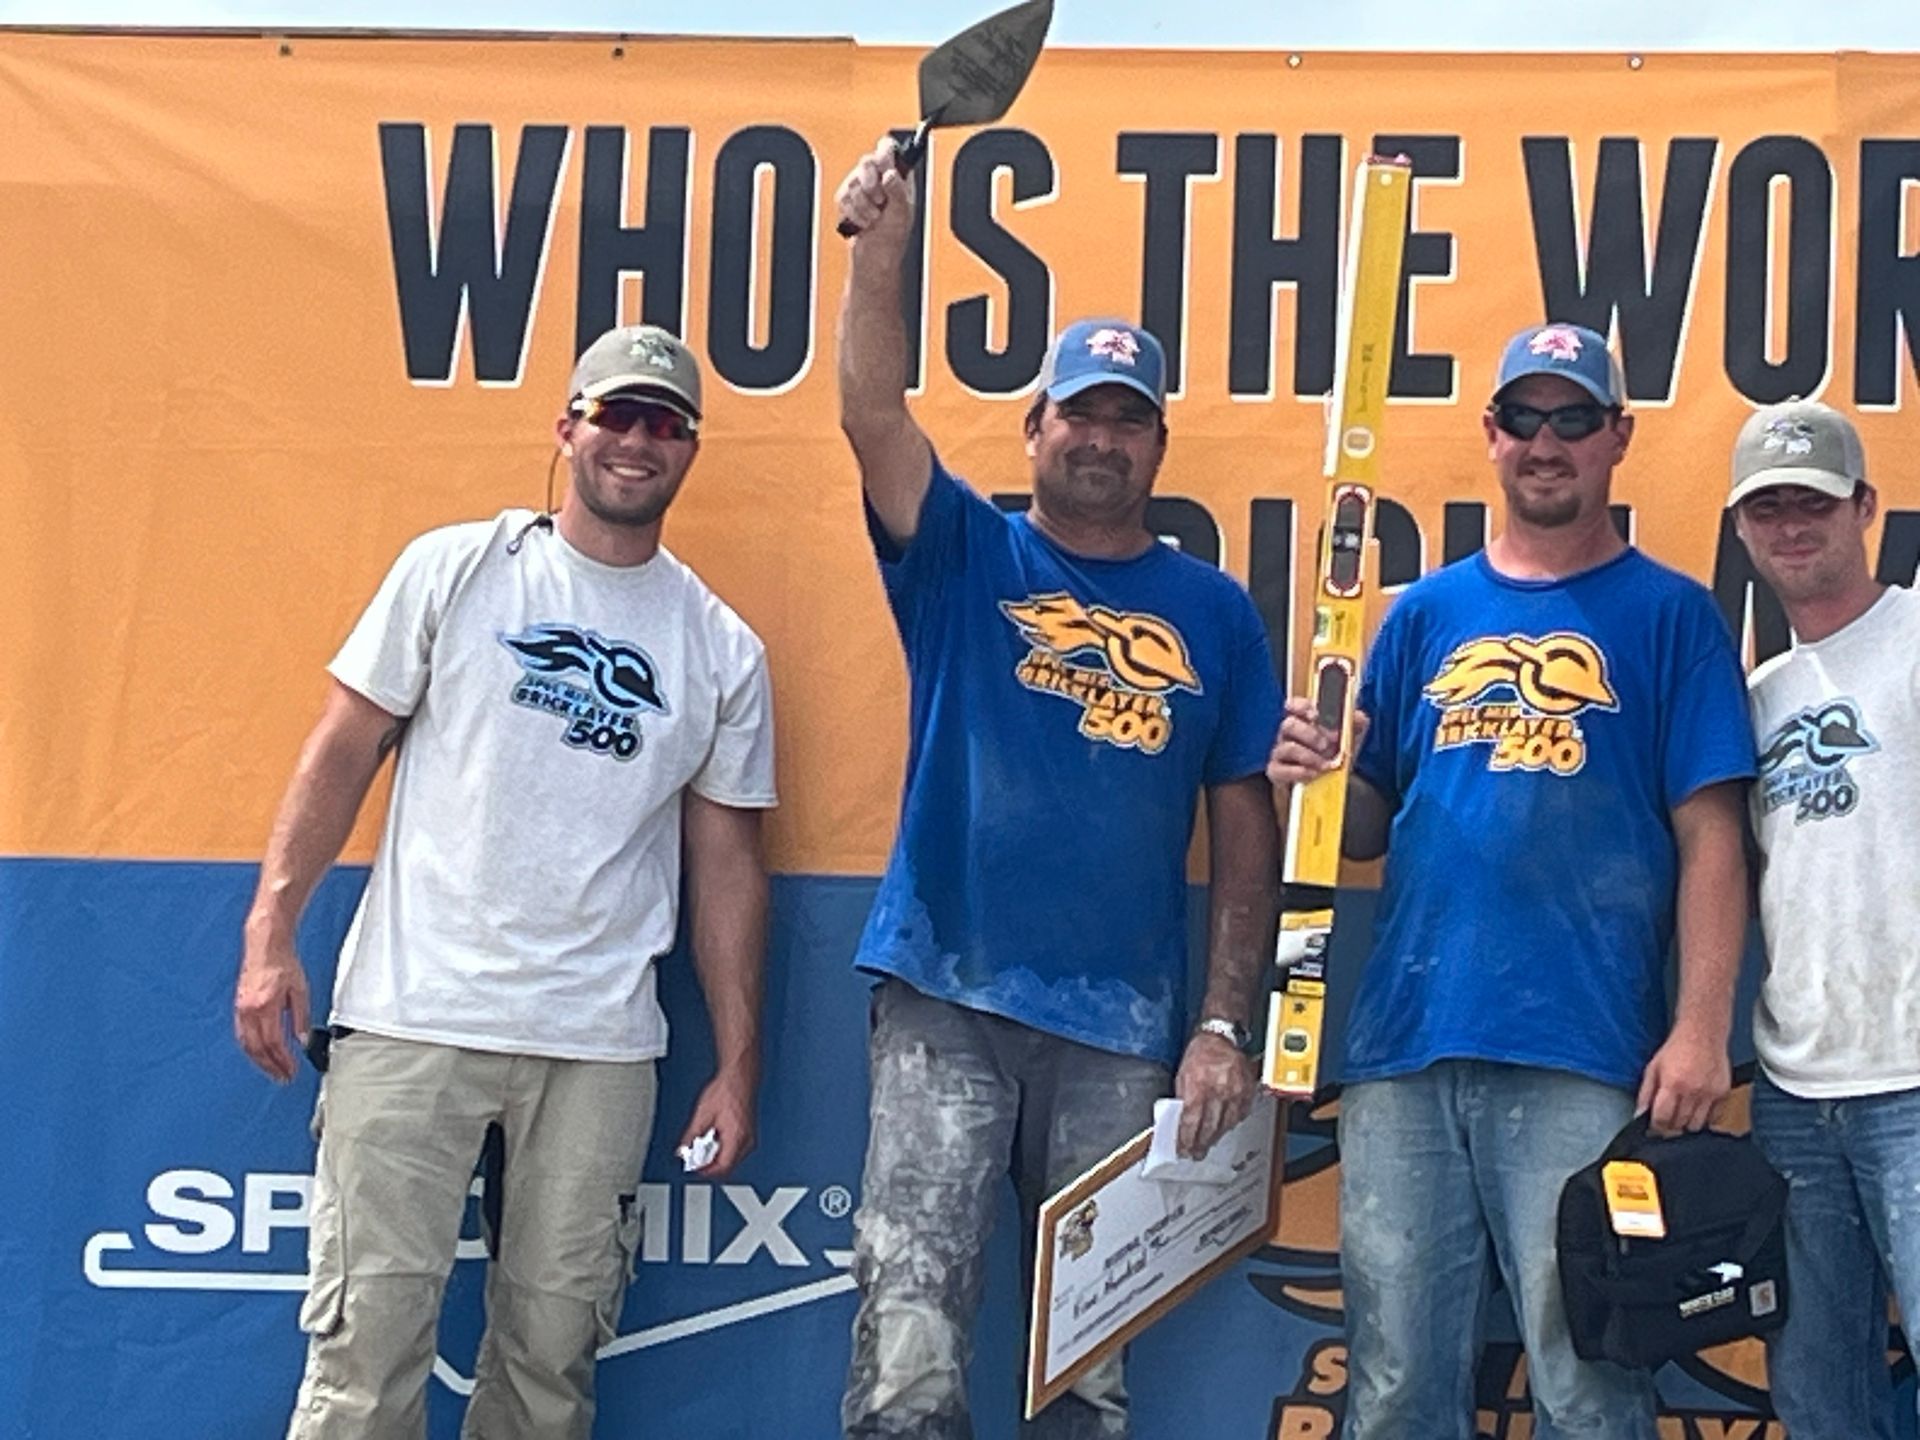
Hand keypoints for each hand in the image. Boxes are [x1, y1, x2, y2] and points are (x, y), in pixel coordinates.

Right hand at [234, 929, 310, 1082]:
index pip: (273, 1043)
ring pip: (247, 1045)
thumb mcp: (301, 990)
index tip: (291, 1071)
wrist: (265, 946)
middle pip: (257, 1049)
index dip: (282, 1061)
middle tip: (283, 1077)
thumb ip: (301, 1017)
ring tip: (273, 1071)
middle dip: (271, 1066)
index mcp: (266, 1006)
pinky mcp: (238, 1008)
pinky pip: (242, 1035)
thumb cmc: (284, 964)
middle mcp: (250, 1010)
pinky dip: (251, 1049)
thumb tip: (302, 1041)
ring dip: (260, 1061)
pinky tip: (260, 1055)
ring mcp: (241, 1009)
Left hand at [679, 1067, 757, 1177]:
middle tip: (695, 1157)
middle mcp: (747, 1140)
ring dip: (717, 1155)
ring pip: (732, 1158)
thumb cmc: (726, 1090)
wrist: (740, 1075)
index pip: (722, 1168)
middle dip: (710, 1164)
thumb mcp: (701, 1115)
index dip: (705, 1171)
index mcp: (736, 1139)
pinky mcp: (749, 1131)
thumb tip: (682, 1150)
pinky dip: (724, 1147)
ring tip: (702, 1144)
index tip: (694, 1167)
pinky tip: (713, 1137)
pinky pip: (736, 1148)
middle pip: (728, 1165)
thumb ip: (691, 1137)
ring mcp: (750, 1136)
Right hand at [834, 137, 916, 249]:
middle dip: (871, 184)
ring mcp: (862, 189)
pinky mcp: (847, 200)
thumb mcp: (902, 214)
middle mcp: (879, 179)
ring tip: (873, 218)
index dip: (883, 154)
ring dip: (863, 204)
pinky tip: (863, 222)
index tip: (883, 169)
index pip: (888, 149)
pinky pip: (842, 197)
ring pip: (852, 181)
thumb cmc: (893, 239)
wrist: (875, 259)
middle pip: (866, 161)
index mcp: (898, 177)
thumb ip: (897, 191)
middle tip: (879, 200)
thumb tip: (890, 174)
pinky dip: (853, 213)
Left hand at [1173, 1031, 1254, 1158]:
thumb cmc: (1200, 1052)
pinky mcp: (1247, 1091)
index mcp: (1198, 1085)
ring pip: (1226, 1124)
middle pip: (1209, 1127)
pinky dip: (1231, 1125)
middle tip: (1195, 1154)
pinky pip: (1240, 1115)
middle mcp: (1218, 1090)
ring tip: (1208, 1145)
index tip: (1183, 1149)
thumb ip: (1183, 1098)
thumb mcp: (1182, 1074)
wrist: (1221, 1036)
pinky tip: (1224, 1129)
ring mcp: (1235, 1092)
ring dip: (1215, 1137)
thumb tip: (1180, 1121)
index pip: (1191, 1121)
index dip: (1186, 1138)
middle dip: (1200, 1144)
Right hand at [1266, 698, 1368, 790]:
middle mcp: (1289, 734)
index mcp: (1304, 720)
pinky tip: (1313, 774)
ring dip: (1307, 756)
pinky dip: (1298, 772)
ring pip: (1286, 748)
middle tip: (1326, 745)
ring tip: (1325, 765)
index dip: (1301, 707)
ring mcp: (1281, 753)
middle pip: (1289, 725)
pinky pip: (1279, 770)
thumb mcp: (1349, 738)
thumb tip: (1359, 717)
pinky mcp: (1277, 772)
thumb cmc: (1333, 755)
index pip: (1294, 705)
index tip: (1315, 715)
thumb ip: (1355, 724)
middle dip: (1309, 734)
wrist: (1328, 784)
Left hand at [1635, 1025, 1729, 1134]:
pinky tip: (1697, 1109)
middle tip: (1667, 1119)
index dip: (1656, 1127)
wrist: (1703, 1034)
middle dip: (1670, 1126)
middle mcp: (1692, 1091)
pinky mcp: (1723, 1094)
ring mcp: (1710, 1094)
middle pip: (1679, 1124)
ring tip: (1681, 1113)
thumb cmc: (1676, 1049)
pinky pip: (1713, 1118)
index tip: (1654, 1127)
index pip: (1662, 1119)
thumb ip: (1645, 1093)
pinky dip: (1704, 1119)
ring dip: (1687, 1124)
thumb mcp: (1653, 1068)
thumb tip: (1639, 1115)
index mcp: (1672, 1084)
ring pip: (1696, 1125)